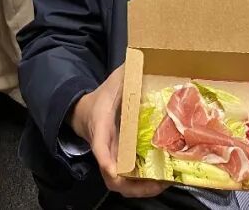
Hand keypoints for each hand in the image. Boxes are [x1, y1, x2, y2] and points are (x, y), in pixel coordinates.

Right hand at [70, 66, 168, 198]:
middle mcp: (104, 148)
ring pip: (121, 183)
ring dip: (142, 189)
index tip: (114, 169)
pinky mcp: (118, 162)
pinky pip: (129, 179)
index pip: (99, 146)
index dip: (107, 159)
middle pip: (112, 176)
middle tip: (157, 183)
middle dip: (132, 185)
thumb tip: (144, 60)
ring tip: (165, 184)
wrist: (83, 112)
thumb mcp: (113, 82)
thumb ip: (128, 74)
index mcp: (100, 125)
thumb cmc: (101, 97)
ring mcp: (111, 158)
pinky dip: (144, 184)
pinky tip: (162, 179)